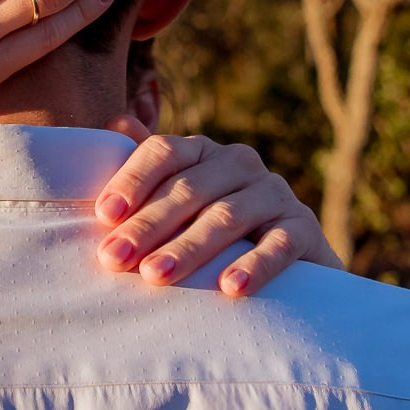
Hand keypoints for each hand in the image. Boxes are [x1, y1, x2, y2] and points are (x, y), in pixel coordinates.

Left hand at [93, 119, 342, 296]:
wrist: (292, 271)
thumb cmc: (215, 235)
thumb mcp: (181, 203)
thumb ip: (149, 170)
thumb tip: (115, 122)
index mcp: (203, 154)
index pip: (164, 152)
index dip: (133, 180)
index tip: (104, 216)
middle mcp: (240, 164)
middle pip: (189, 188)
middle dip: (148, 225)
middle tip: (115, 259)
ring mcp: (275, 194)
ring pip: (228, 216)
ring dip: (189, 247)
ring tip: (155, 275)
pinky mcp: (305, 229)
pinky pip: (280, 244)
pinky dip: (256, 265)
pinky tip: (230, 287)